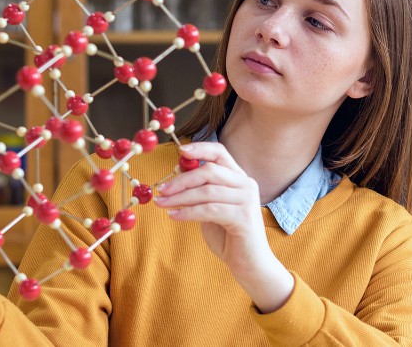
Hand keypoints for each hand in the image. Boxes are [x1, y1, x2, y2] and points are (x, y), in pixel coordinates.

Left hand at [154, 142, 293, 311]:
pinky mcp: (244, 217)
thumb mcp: (212, 209)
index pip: (221, 153)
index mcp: (239, 179)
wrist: (250, 263)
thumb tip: (178, 175)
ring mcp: (247, 200)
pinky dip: (188, 212)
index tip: (180, 151)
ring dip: (180, 197)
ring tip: (162, 204)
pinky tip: (174, 216)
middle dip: (181, 179)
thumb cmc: (229, 236)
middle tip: (161, 190)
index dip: (200, 148)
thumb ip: (201, 192)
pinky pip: (209, 210)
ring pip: (207, 191)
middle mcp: (247, 185)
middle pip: (209, 171)